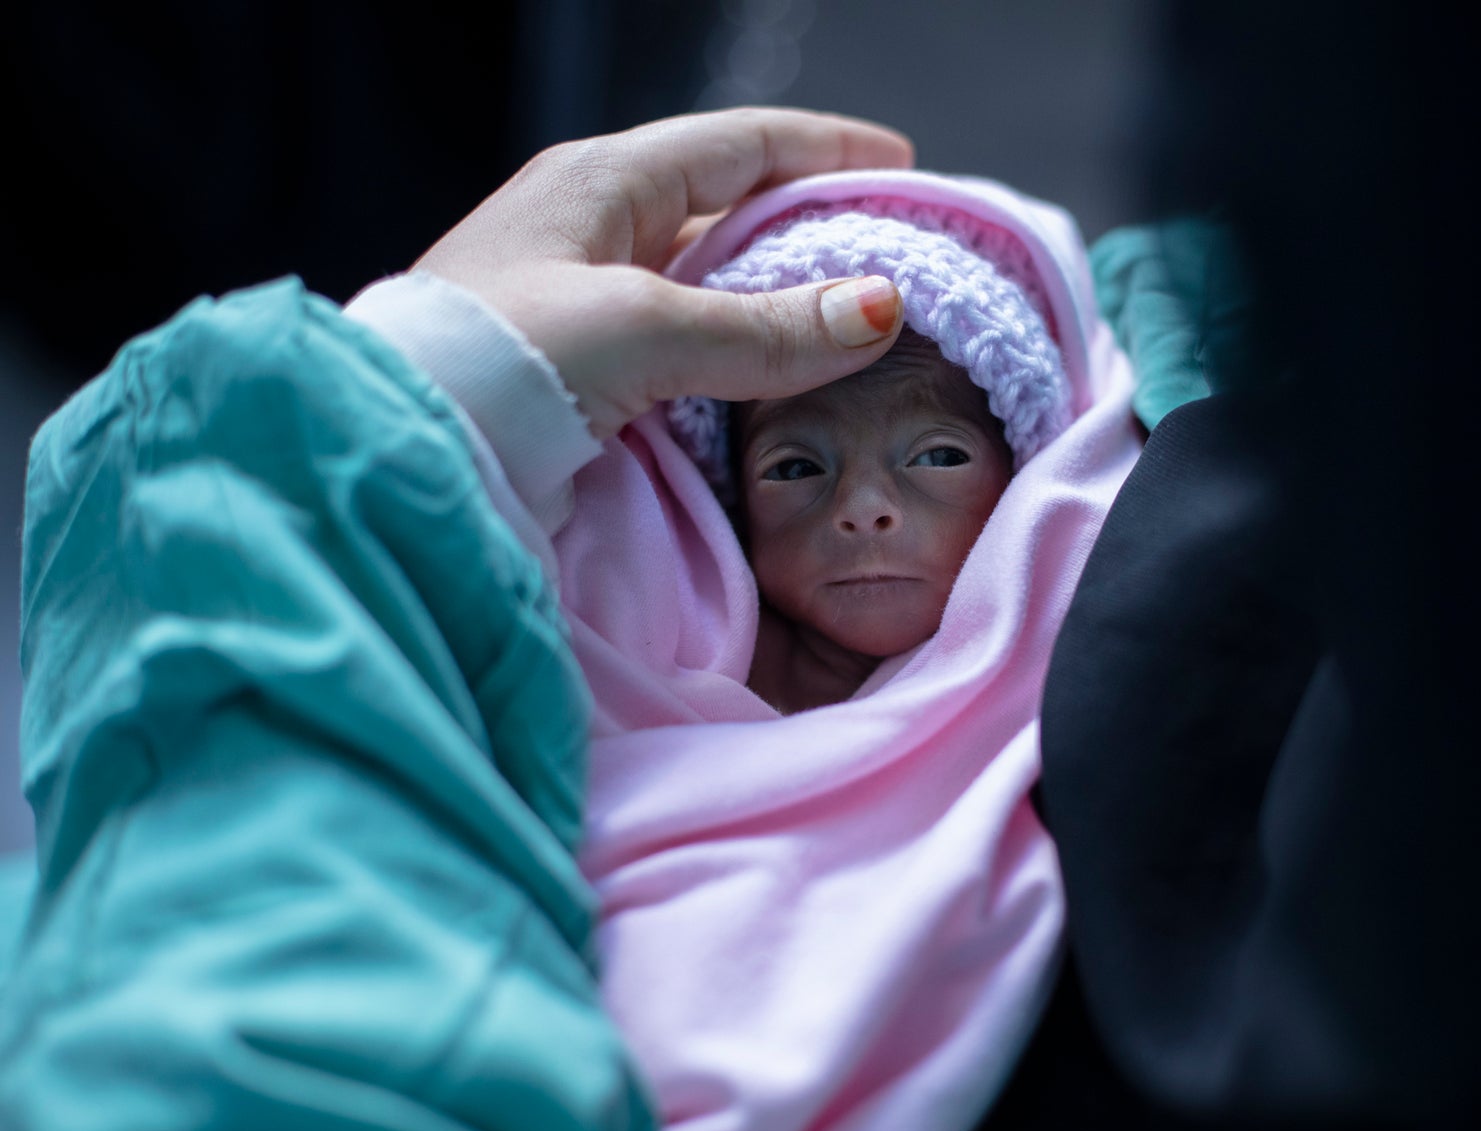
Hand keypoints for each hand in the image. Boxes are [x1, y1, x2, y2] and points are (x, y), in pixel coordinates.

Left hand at [413, 107, 913, 440]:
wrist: (395, 452)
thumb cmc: (497, 361)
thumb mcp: (643, 329)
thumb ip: (764, 327)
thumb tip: (879, 306)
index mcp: (598, 181)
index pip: (738, 142)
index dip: (825, 148)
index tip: (900, 164)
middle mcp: (590, 228)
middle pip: (729, 208)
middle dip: (811, 225)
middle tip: (888, 252)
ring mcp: (582, 299)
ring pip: (709, 282)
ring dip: (779, 298)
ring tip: (852, 322)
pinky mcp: (578, 368)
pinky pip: (684, 342)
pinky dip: (740, 353)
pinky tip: (778, 380)